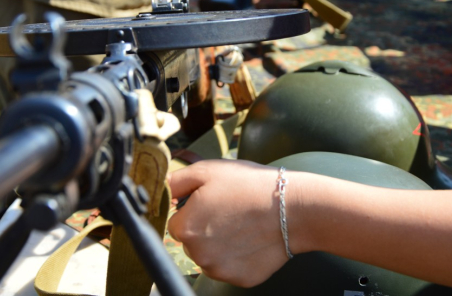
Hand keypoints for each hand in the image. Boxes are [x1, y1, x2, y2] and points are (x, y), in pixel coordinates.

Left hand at [167, 160, 290, 287]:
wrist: (292, 207)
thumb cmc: (249, 185)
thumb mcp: (207, 171)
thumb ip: (174, 182)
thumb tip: (158, 191)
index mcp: (186, 228)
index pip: (175, 222)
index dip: (192, 210)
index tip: (211, 201)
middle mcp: (198, 255)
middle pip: (190, 241)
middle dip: (203, 227)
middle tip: (228, 209)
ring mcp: (220, 270)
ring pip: (209, 256)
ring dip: (218, 243)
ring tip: (241, 223)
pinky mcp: (240, 279)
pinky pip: (229, 267)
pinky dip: (237, 255)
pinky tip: (250, 238)